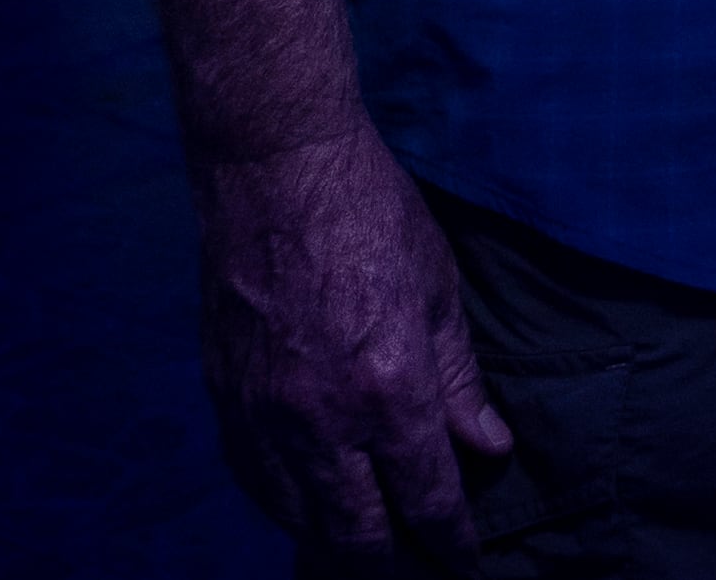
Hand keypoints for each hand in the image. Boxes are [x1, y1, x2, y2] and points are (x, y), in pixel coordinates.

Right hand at [194, 125, 507, 565]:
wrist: (275, 175)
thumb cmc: (373, 217)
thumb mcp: (438, 293)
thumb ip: (460, 382)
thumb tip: (490, 448)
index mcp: (388, 391)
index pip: (425, 497)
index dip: (450, 541)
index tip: (466, 564)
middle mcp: (321, 421)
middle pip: (356, 531)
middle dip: (390, 564)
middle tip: (417, 571)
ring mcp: (265, 418)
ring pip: (298, 519)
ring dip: (336, 544)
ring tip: (366, 555)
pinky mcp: (226, 403)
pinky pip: (256, 484)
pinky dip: (286, 509)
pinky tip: (305, 510)